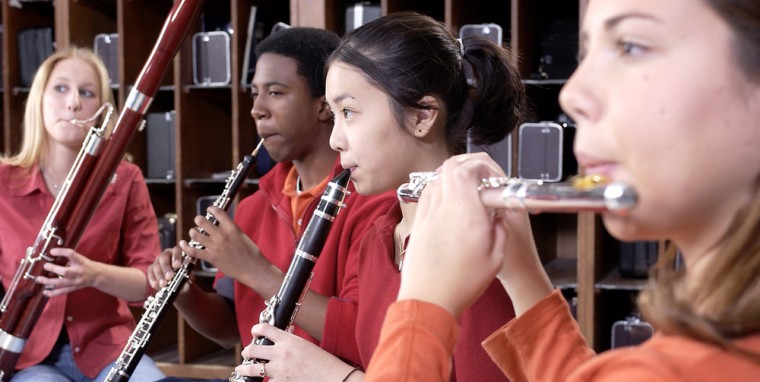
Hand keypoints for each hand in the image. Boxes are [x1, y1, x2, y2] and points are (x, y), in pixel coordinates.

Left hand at [37, 247, 100, 296]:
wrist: (96, 275)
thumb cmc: (85, 265)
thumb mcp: (80, 258)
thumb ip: (68, 257)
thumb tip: (51, 253)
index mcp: (80, 261)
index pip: (71, 254)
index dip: (62, 252)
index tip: (52, 251)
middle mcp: (78, 272)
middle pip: (65, 272)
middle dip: (54, 269)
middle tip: (45, 266)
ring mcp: (75, 281)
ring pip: (61, 283)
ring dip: (48, 281)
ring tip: (39, 279)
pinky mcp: (73, 288)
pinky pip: (62, 292)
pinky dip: (52, 293)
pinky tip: (45, 292)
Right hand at [147, 247, 184, 289]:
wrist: (175, 285)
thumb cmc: (183, 278)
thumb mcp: (187, 280)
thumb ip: (187, 281)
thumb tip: (186, 284)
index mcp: (178, 253)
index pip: (176, 250)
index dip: (176, 257)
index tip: (177, 265)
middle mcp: (167, 254)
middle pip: (164, 257)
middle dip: (166, 267)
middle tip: (169, 277)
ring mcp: (158, 261)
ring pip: (156, 265)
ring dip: (160, 275)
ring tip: (163, 284)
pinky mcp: (151, 268)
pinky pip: (150, 272)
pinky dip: (153, 279)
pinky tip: (156, 285)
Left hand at [181, 206, 268, 283]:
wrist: (253, 268)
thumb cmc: (251, 253)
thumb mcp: (243, 236)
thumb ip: (231, 230)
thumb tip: (223, 225)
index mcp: (232, 228)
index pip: (217, 212)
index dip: (211, 209)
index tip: (209, 209)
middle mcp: (222, 235)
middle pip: (202, 221)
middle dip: (199, 220)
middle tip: (200, 223)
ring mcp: (215, 247)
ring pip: (195, 234)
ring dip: (193, 232)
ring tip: (194, 233)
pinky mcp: (211, 258)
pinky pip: (193, 251)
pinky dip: (185, 247)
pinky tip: (182, 244)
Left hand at [235, 323, 356, 380]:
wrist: (332, 377)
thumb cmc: (323, 361)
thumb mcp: (307, 345)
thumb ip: (293, 339)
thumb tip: (288, 331)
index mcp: (288, 340)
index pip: (265, 329)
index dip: (256, 329)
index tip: (255, 332)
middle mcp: (281, 353)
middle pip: (253, 349)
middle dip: (248, 350)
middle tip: (247, 352)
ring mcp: (279, 370)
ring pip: (253, 368)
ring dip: (245, 368)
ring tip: (242, 368)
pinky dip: (264, 381)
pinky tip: (259, 381)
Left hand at [398, 153, 515, 317]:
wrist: (428, 300)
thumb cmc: (460, 284)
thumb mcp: (495, 259)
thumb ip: (500, 231)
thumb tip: (497, 218)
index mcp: (466, 214)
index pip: (465, 170)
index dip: (477, 163)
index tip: (487, 170)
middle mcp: (443, 209)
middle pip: (448, 168)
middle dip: (464, 163)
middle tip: (477, 172)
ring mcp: (427, 215)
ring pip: (435, 179)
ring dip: (450, 175)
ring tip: (464, 186)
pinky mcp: (418, 224)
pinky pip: (426, 195)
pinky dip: (437, 189)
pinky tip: (447, 200)